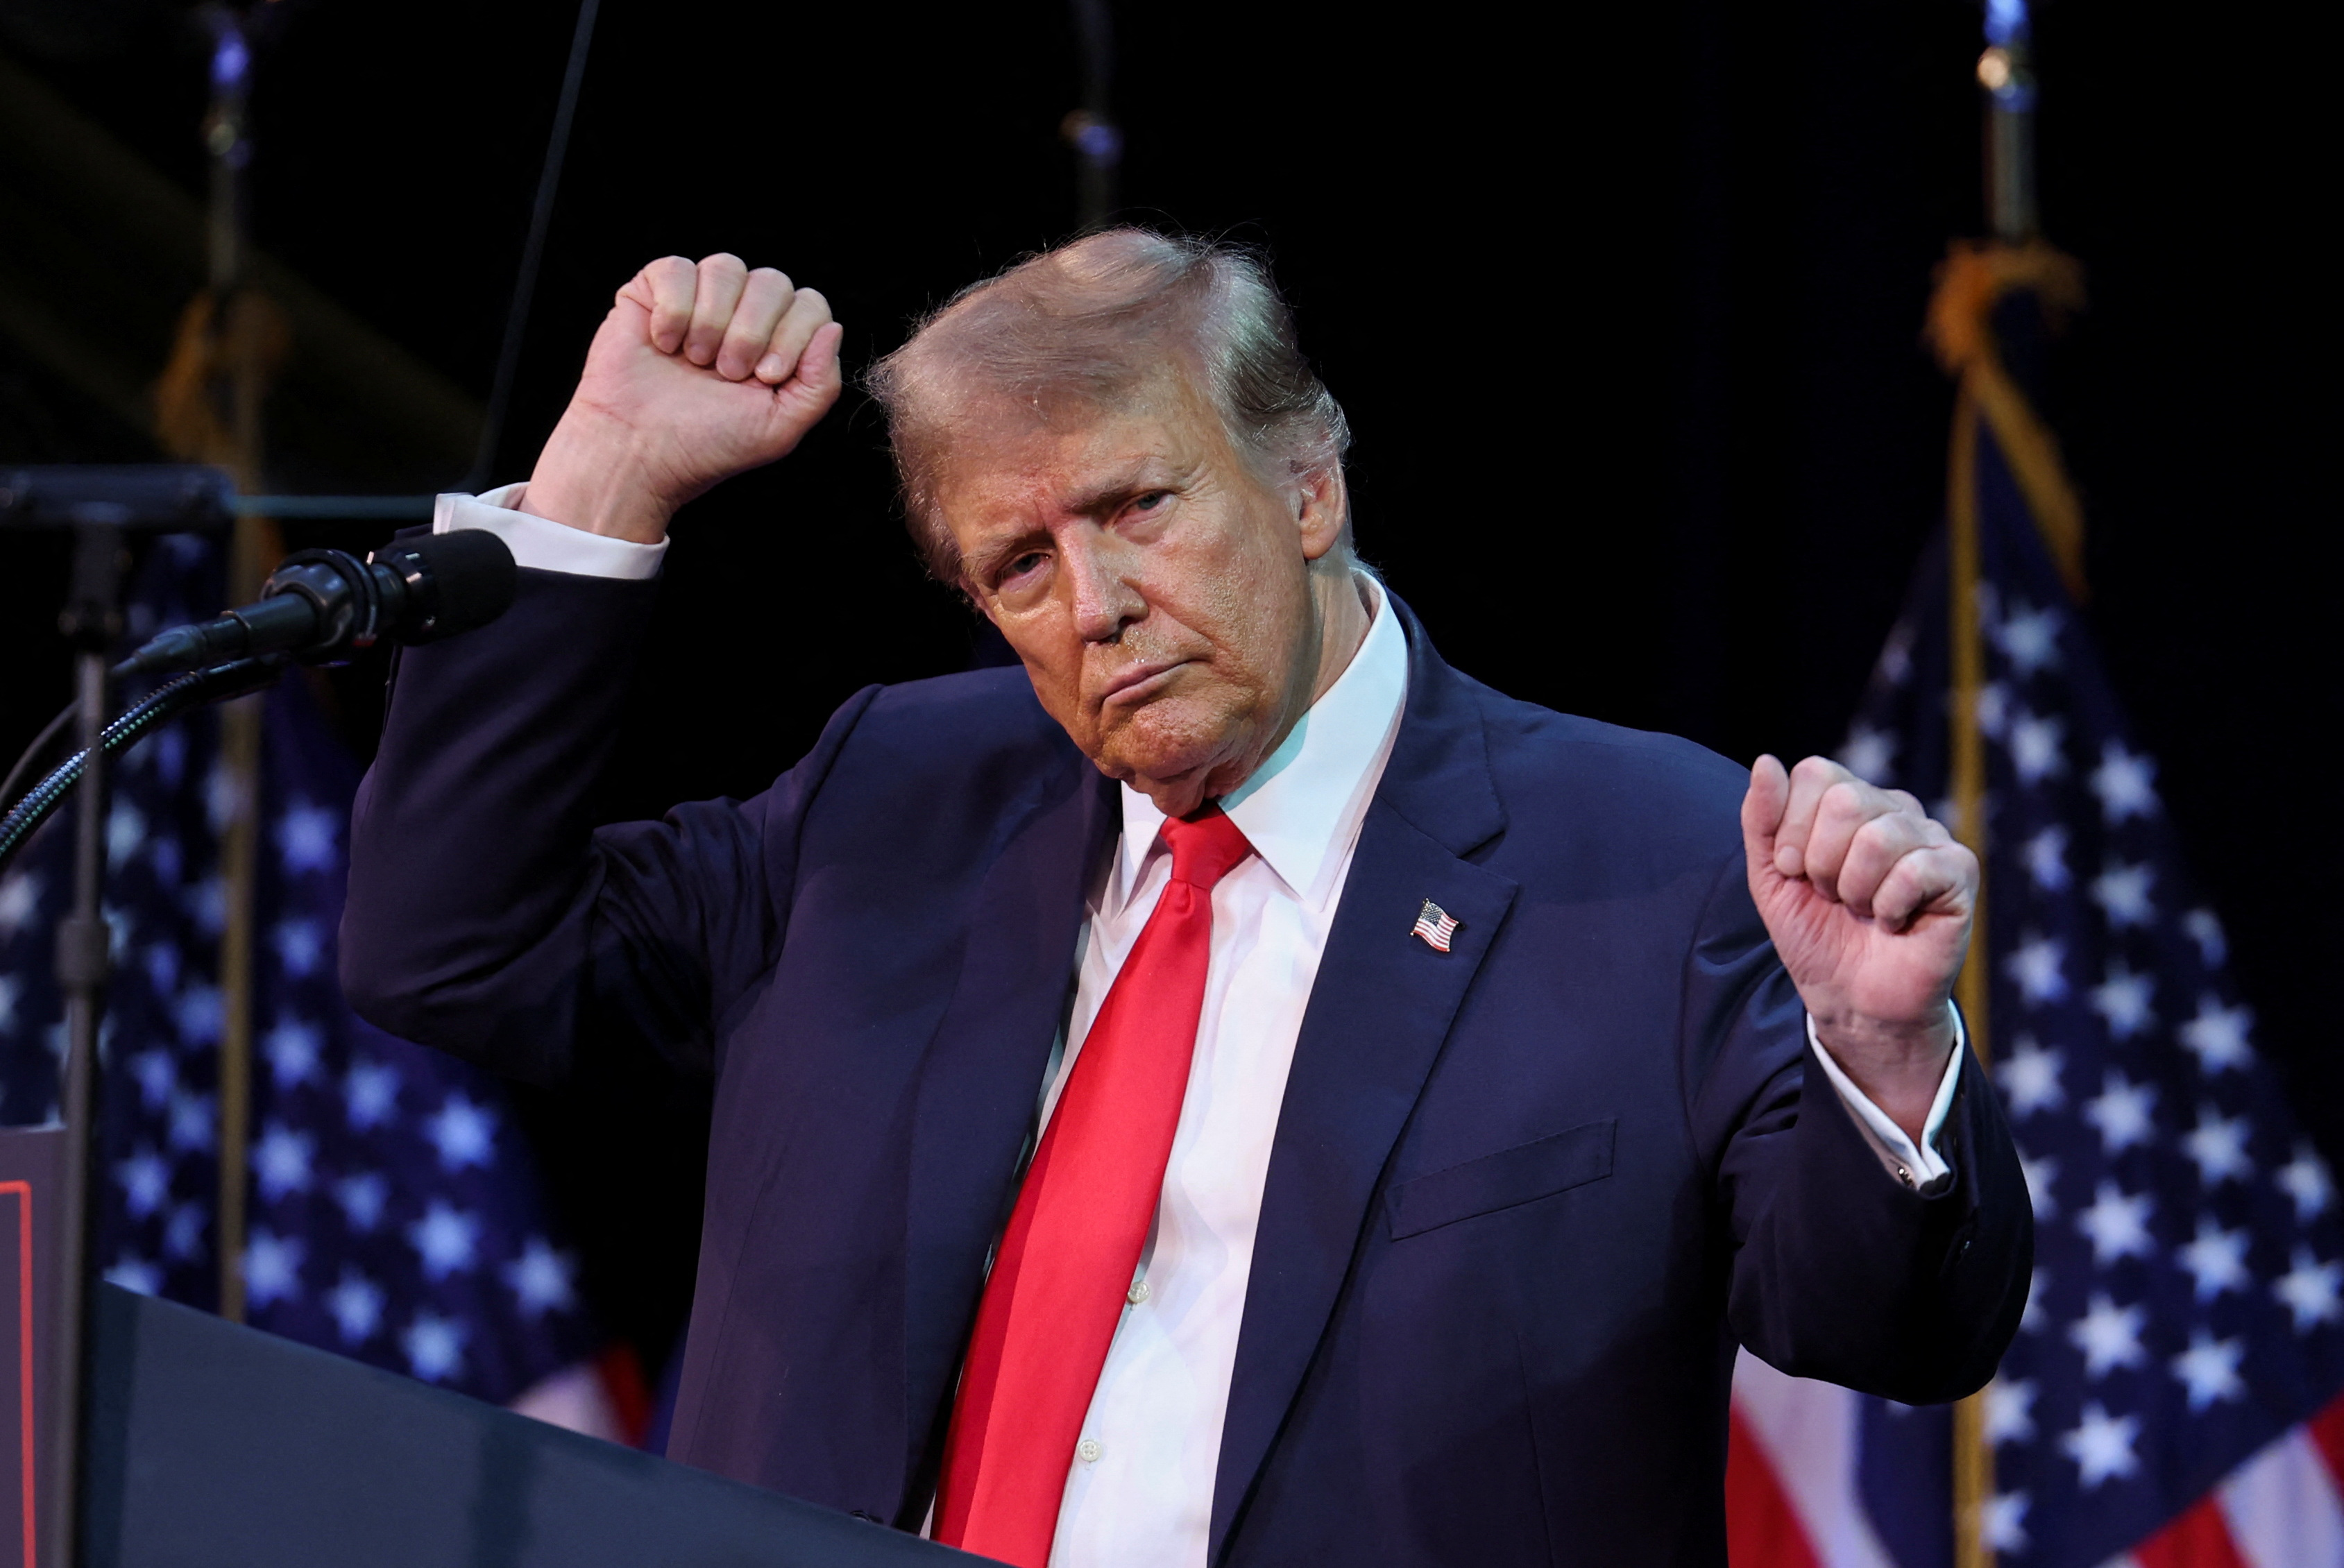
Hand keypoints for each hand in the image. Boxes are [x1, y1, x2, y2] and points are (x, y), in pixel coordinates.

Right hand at [522, 254, 843, 541]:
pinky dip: (675, 309)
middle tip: (728, 373)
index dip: (793, 335)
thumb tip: (833, 327)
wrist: (639, 452)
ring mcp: (699, 299)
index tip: (766, 377)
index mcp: (778, 343)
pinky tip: (664, 344)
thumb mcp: (780, 427)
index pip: (809, 306)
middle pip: (773, 282)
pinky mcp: (654, 290)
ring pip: (727, 268)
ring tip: (695, 361)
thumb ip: (821, 384)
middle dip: (753, 331)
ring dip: (714, 321)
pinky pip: (679, 268)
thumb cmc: (709, 445)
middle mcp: (743, 315)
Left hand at [1740, 755, 1975, 1138]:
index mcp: (1850, 801)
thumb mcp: (1771, 877)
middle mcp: (1894, 809)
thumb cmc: (1816, 936)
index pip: (1815, 773)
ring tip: (1863, 910)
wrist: (1852, 1001)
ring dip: (1854, 889)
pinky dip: (1889, 907)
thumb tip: (1765, 761)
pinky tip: (1894, 923)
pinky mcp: (1959, 872)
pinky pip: (1915, 870)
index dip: (1792, 828)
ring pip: (1878, 836)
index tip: (1794, 871)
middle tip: (1832, 896)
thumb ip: (1762, 819)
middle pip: (1844, 800)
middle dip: (1820, 862)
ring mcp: (1931, 837)